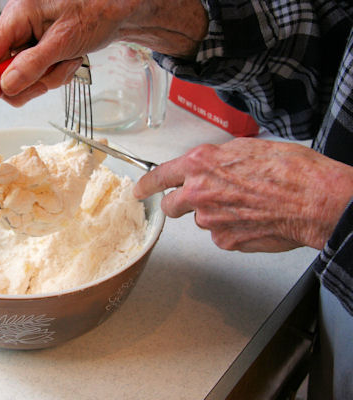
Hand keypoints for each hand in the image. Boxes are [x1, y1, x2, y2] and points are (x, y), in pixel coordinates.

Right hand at [0, 0, 207, 105]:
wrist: (121, 12)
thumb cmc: (96, 11)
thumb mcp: (64, 40)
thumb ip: (33, 65)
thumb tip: (7, 86)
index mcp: (18, 16)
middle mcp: (20, 29)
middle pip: (5, 71)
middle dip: (29, 81)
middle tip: (47, 77)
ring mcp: (31, 42)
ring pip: (25, 79)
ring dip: (48, 78)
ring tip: (66, 60)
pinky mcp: (42, 52)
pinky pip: (40, 76)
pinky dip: (57, 74)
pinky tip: (70, 60)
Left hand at [133, 138, 352, 251]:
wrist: (313, 200)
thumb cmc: (289, 170)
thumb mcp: (247, 148)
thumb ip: (218, 160)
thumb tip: (211, 166)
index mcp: (201, 164)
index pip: (161, 175)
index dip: (147, 184)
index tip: (139, 190)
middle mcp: (199, 192)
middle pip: (173, 205)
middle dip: (180, 204)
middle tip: (201, 200)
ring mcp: (210, 219)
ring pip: (202, 220)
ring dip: (215, 215)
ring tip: (247, 206)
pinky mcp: (225, 240)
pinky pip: (221, 235)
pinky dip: (232, 230)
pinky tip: (253, 220)